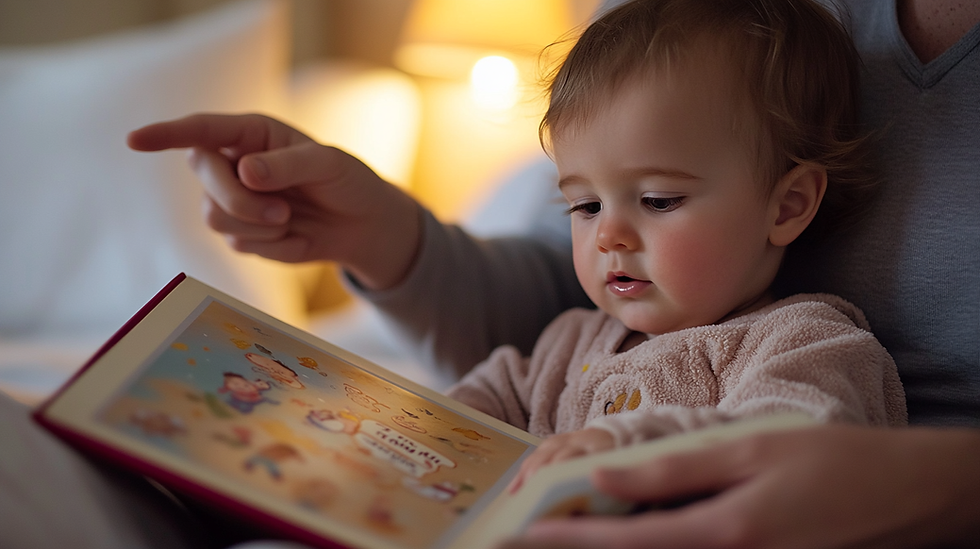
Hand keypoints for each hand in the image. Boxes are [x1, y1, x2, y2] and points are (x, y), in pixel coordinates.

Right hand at [127, 113, 422, 289]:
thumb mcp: (328, 165)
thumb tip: (246, 171)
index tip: (134, 140)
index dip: (166, 134)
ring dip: (259, 226)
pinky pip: (239, 244)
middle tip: (282, 212)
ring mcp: (232, 200)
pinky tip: (295, 235)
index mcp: (251, 134)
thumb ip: (288, 165)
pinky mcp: (241, 233)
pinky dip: (273, 245)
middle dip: (240, 202)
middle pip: (206, 181)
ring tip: (291, 219)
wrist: (361, 224)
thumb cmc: (347, 182)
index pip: (201, 131)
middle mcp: (233, 164)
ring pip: (215, 217)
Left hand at [499, 425, 979, 548]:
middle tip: (532, 535)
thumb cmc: (831, 463)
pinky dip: (653, 545)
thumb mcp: (751, 451)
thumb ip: (675, 469)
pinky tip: (631, 529)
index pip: (624, 545)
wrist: (904, 497)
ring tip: (573, 528)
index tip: (521, 535)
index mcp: (723, 535)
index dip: (567, 541)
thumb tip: (606, 477)